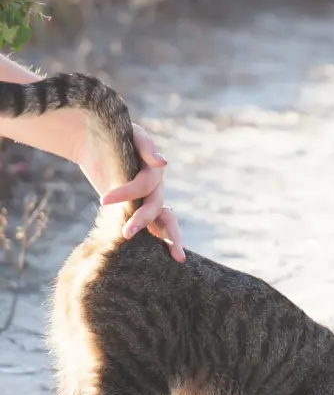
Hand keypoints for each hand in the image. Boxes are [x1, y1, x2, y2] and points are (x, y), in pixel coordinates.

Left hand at [77, 122, 184, 262]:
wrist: (97, 143)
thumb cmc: (114, 134)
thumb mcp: (131, 134)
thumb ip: (146, 147)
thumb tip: (162, 163)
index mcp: (154, 171)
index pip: (144, 186)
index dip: (127, 193)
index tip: (103, 200)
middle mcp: (156, 189)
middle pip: (157, 209)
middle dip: (143, 221)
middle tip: (127, 234)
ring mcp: (151, 202)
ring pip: (165, 222)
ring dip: (167, 239)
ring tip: (175, 259)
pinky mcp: (139, 212)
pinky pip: (154, 229)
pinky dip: (159, 243)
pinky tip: (162, 260)